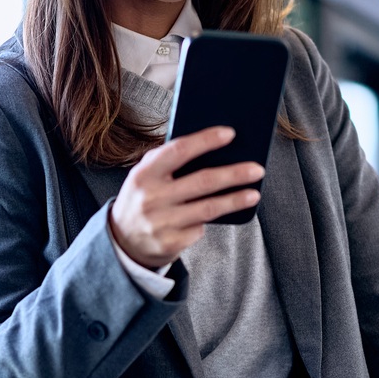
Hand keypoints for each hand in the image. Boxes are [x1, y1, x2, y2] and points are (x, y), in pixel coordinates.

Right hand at [109, 127, 262, 267]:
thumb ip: (168, 162)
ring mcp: (161, 223)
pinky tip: (219, 215)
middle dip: (234, 174)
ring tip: (254, 193)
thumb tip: (213, 149)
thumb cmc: (143, 198)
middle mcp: (151, 198)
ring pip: (208, 208)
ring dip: (235, 200)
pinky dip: (209, 221)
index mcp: (143, 174)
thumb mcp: (144, 176)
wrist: (121, 242)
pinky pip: (200, 229)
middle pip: (202, 181)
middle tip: (257, 169)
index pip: (178, 150)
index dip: (205, 140)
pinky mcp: (170, 243)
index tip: (230, 134)